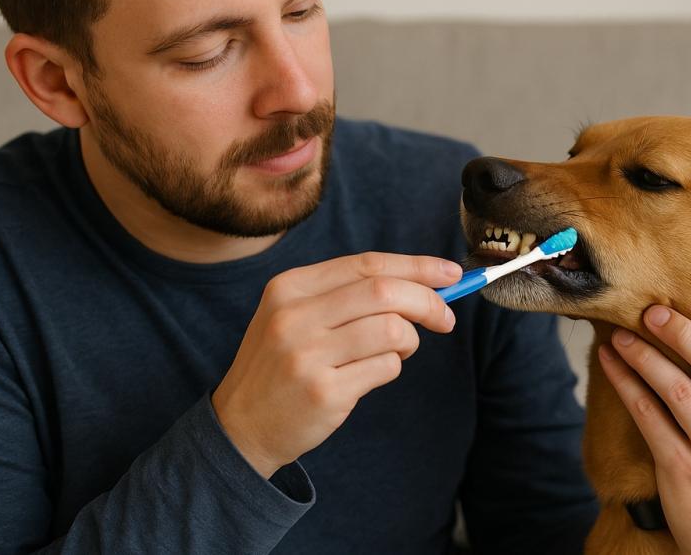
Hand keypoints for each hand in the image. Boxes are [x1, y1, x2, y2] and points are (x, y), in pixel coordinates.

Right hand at [212, 252, 460, 477]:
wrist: (240, 426)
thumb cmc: (282, 365)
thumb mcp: (295, 316)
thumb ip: (348, 296)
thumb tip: (425, 283)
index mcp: (290, 287)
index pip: (367, 264)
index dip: (416, 266)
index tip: (450, 274)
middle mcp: (295, 316)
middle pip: (385, 292)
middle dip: (428, 302)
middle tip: (445, 318)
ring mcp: (307, 354)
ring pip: (393, 330)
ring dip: (410, 341)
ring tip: (397, 351)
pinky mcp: (323, 391)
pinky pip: (386, 368)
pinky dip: (391, 368)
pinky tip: (369, 375)